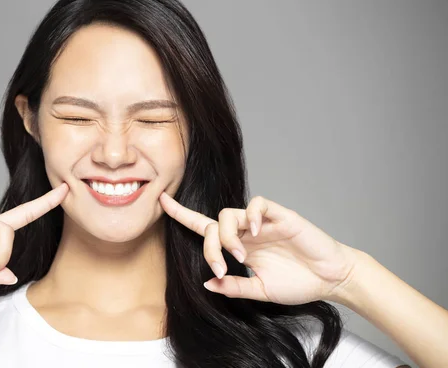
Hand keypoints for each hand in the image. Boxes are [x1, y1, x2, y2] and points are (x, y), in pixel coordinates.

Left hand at [159, 192, 358, 304]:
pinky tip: (255, 232)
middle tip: (224, 266)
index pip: (205, 228)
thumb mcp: (261, 291)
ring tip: (241, 254)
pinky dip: (250, 215)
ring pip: (228, 213)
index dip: (182, 214)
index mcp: (240, 247)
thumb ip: (235, 286)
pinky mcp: (280, 216)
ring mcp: (262, 223)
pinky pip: (257, 204)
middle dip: (210, 246)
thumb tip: (208, 283)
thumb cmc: (298, 282)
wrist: (330, 279)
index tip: (161, 201)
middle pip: (212, 224)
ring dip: (227, 235)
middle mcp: (247, 232)